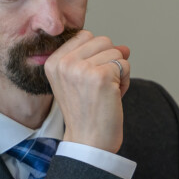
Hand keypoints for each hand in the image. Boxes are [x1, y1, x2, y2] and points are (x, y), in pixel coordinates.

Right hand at [44, 30, 130, 152]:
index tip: (89, 79)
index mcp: (53, 62)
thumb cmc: (86, 114)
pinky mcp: (102, 76)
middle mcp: (64, 63)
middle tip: (99, 87)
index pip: (85, 36)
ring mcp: (82, 69)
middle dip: (109, 61)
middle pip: (102, 40)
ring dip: (118, 73)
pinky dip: (125, 81)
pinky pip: (125, 65)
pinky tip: (113, 97)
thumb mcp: (81, 81)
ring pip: (116, 52)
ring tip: (105, 93)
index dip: (96, 54)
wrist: (88, 142)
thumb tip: (124, 48)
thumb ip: (97, 58)